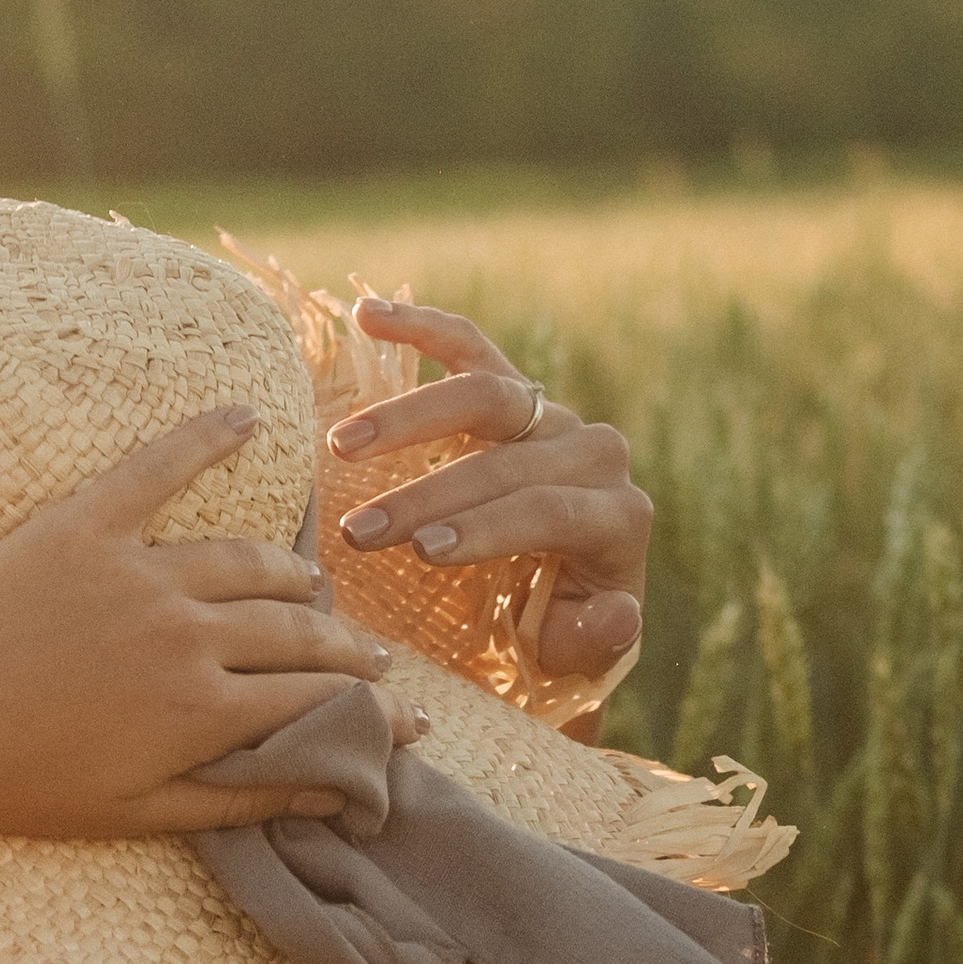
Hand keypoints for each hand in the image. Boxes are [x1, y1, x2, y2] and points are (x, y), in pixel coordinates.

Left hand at [0, 403, 415, 838]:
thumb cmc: (13, 783)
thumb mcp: (135, 812)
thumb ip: (241, 797)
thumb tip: (333, 794)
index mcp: (200, 709)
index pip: (313, 699)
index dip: (367, 710)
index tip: (404, 717)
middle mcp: (186, 631)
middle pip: (295, 630)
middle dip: (346, 648)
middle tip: (371, 658)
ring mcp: (138, 570)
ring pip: (248, 560)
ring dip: (292, 576)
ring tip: (311, 591)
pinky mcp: (85, 524)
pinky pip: (160, 467)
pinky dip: (207, 436)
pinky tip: (249, 418)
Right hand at [327, 297, 652, 717]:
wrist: (561, 596)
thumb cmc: (558, 632)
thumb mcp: (578, 649)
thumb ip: (597, 638)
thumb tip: (618, 614)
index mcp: (618, 516)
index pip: (547, 509)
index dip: (484, 527)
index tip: (420, 551)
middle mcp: (594, 453)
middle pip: (507, 458)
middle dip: (428, 494)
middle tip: (361, 531)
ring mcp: (553, 414)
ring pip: (485, 395)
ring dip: (409, 418)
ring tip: (344, 446)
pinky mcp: (514, 391)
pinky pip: (469, 347)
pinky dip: (421, 327)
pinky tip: (368, 313)